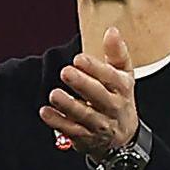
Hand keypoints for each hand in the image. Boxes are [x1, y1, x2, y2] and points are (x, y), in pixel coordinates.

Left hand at [39, 27, 138, 159]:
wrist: (124, 138)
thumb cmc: (119, 98)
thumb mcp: (124, 75)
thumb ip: (117, 53)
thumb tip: (112, 31)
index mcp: (122, 88)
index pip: (111, 78)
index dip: (95, 68)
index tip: (79, 59)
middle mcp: (113, 107)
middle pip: (98, 96)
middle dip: (82, 84)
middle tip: (66, 72)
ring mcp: (99, 124)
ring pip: (84, 116)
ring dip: (68, 105)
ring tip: (54, 94)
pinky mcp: (85, 137)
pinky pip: (71, 131)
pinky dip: (58, 122)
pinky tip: (46, 112)